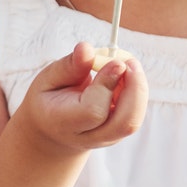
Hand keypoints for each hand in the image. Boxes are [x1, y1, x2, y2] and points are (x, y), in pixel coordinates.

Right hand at [14, 42, 148, 154]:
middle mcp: (90, 136)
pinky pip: (135, 113)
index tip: (114, 61)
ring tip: (124, 65)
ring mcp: (108, 138)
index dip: (107, 84)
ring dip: (137, 88)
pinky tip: (123, 76)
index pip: (95, 111)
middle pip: (125, 123)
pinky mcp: (119, 132)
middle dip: (135, 90)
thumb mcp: (49, 79)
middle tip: (129, 62)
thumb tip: (86, 48)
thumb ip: (69, 66)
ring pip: (134, 119)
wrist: (53, 130)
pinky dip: (136, 91)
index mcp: (65, 122)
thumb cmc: (50, 100)